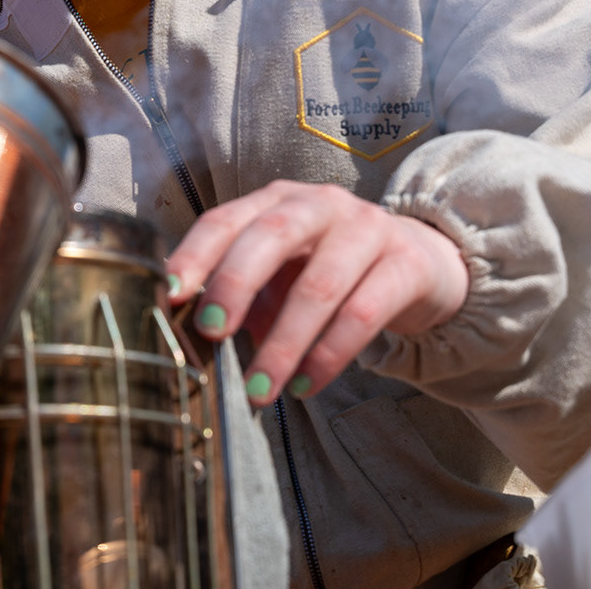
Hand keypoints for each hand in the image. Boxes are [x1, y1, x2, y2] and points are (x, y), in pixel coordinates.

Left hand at [165, 180, 468, 405]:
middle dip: (234, 284)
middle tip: (210, 334)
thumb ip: (241, 292)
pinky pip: (363, 313)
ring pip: (318, 285)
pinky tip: (304, 385)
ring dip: (283, 344)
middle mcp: (319, 204)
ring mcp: (367, 229)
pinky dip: (328, 355)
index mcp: (276, 200)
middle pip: (270, 235)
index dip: (195, 255)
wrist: (420, 264)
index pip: (225, 219)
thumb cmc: (329, 271)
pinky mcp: (406, 264)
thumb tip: (190, 332)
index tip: (170, 295)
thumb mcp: (281, 273)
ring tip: (259, 390)